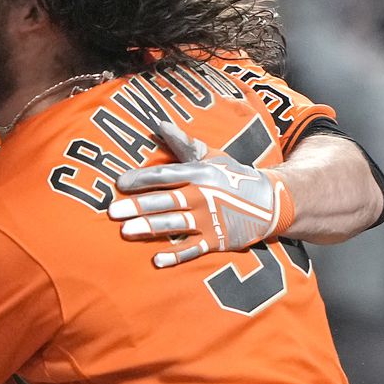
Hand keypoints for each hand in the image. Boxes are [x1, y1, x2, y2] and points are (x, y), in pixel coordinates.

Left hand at [110, 119, 294, 267]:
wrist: (270, 202)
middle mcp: (202, 196)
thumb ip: (183, 144)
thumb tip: (159, 124)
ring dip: (150, 228)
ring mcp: (210, 219)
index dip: (141, 179)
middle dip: (138, 206)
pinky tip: (157, 259)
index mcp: (199, 174)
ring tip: (126, 232)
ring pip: (175, 224)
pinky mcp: (218, 240)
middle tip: (113, 212)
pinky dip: (176, 255)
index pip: (165, 175)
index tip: (119, 184)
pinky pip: (193, 249)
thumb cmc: (232, 177)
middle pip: (165, 201)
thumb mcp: (211, 156)